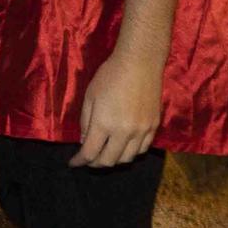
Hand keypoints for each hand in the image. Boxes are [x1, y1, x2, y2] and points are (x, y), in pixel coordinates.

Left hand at [69, 47, 163, 167]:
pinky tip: (124, 147)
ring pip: (127, 158)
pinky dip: (131, 152)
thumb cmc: (109, 76)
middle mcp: (124, 132)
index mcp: (104, 124)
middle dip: (95, 163)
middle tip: (88, 160)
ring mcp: (142, 131)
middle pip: (109, 161)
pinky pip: (142, 149)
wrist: (140, 63)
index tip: (73, 163)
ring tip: (105, 154)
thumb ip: (86, 122)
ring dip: (114, 160)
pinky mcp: (154, 126)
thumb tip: (85, 142)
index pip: (90, 153)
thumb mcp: (89, 97)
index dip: (79, 161)